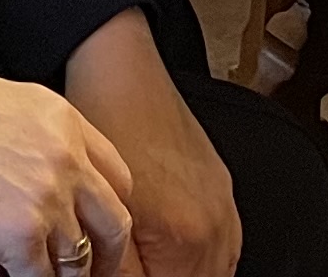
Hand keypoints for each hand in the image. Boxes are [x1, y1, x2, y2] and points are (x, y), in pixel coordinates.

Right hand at [0, 66, 135, 276]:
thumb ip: (32, 130)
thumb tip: (37, 161)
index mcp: (60, 119)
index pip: (116, 175)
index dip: (107, 208)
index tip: (97, 226)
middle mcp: (65, 157)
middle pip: (114, 221)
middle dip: (107, 254)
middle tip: (93, 270)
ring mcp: (46, 198)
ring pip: (80, 258)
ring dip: (64, 274)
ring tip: (46, 276)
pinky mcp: (18, 235)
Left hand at [64, 11, 240, 276]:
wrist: (126, 72)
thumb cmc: (108, 126)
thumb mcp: (102, 207)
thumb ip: (114, 263)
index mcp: (186, 239)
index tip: (112, 269)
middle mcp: (216, 228)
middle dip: (160, 274)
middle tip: (133, 262)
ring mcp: (225, 208)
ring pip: (213, 270)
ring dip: (182, 270)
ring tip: (149, 257)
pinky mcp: (223, 190)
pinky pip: (223, 244)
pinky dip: (199, 256)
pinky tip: (170, 247)